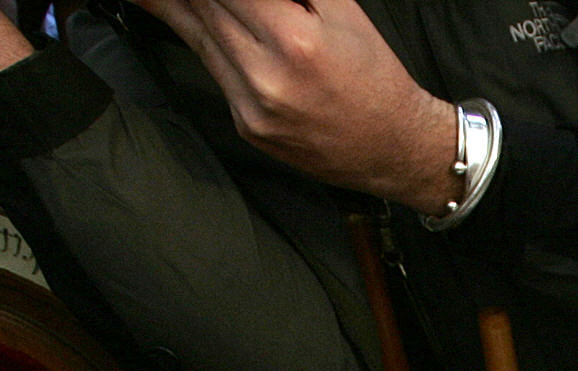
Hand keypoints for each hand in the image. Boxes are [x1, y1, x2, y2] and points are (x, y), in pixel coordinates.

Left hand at [128, 0, 460, 211]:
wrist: (393, 148)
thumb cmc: (375, 76)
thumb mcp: (342, 10)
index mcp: (294, 42)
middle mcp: (266, 79)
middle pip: (205, 9)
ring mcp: (251, 108)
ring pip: (198, 39)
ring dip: (184, 7)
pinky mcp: (247, 127)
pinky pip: (217, 72)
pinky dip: (210, 42)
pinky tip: (203, 20)